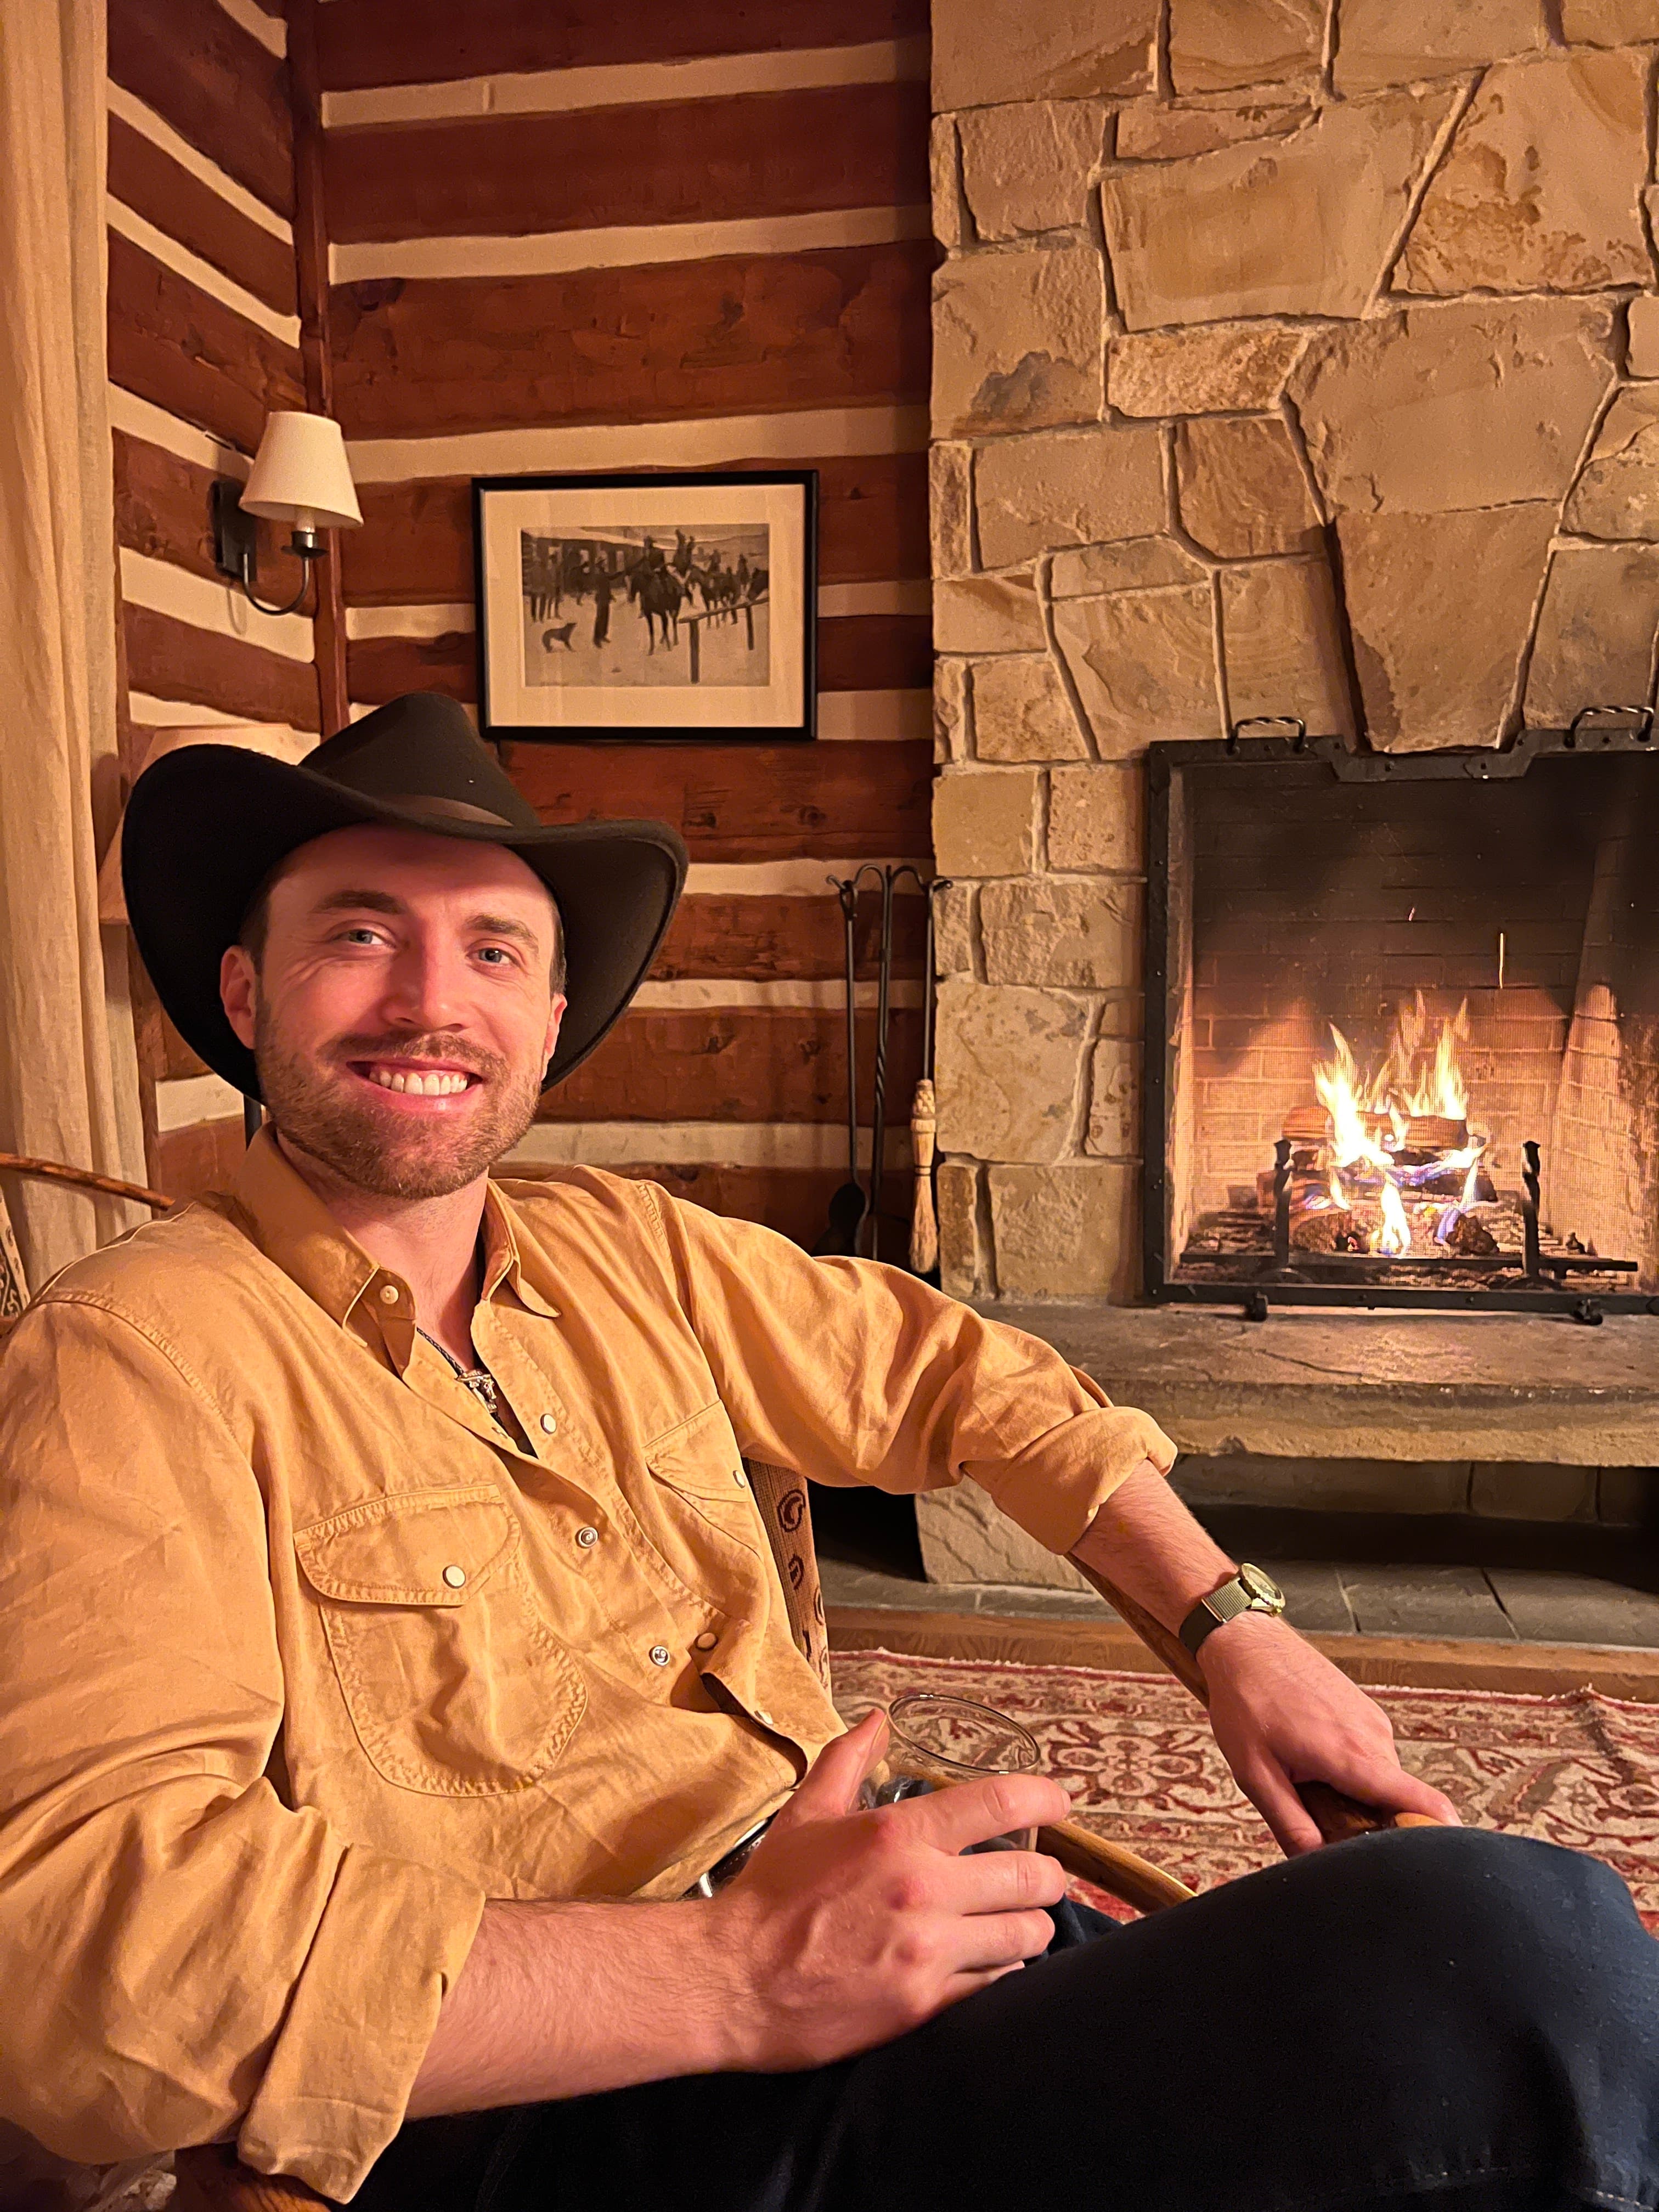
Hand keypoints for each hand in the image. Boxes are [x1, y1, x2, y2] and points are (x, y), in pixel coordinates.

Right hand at [706, 1710, 1069, 2071]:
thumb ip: (849, 1760)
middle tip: (1040, 1877)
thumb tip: (879, 1720)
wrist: (730, 1981)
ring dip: (1029, 1927)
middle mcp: (922, 1890)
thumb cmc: (769, 1897)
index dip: (1045, 1797)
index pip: (1000, 1804)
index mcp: (898, 1836)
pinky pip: (997, 1987)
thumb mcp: (806, 1814)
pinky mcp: (924, 2005)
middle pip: (1031, 1877)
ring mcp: (927, 1952)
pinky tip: (989, 1963)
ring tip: (1017, 1923)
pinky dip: (1002, 1972)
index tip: (1061, 1800)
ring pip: (1026, 1936)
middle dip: (1047, 1876)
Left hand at [1198, 1612, 1458, 1855]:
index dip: (1439, 1836)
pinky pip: (1371, 1757)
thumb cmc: (1246, 1700)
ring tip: (1305, 1775)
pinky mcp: (1367, 1712)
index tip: (1439, 1860)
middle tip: (1319, 1812)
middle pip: (1395, 1803)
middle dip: (1367, 1822)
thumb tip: (1317, 1867)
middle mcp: (1374, 1736)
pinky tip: (1311, 1754)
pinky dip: (1349, 1768)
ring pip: (1380, 1780)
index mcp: (1352, 1755)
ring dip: (1353, 1792)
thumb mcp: (1255, 1773)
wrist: (1244, 1642)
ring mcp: (1373, 1721)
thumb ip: (1290, 1825)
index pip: (1421, 1802)